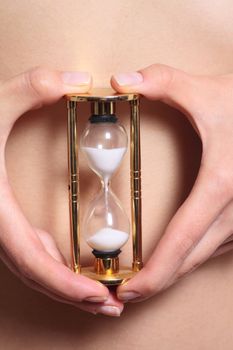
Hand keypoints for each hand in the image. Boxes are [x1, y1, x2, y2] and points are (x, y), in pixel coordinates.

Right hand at [0, 67, 123, 316]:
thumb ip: (27, 88)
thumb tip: (72, 80)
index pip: (30, 260)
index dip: (63, 283)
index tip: (97, 295)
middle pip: (35, 276)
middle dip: (72, 296)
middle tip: (110, 306)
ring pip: (32, 268)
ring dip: (65, 286)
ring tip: (98, 295)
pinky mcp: (2, 222)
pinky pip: (27, 252)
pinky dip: (51, 264)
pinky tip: (68, 263)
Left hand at [111, 64, 232, 301]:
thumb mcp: (206, 92)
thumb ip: (161, 82)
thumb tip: (119, 80)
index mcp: (221, 186)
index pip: (180, 241)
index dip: (154, 273)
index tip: (128, 290)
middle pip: (190, 260)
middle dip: (157, 282)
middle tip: (126, 294)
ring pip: (204, 257)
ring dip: (175, 270)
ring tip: (146, 279)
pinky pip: (217, 247)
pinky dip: (193, 256)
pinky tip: (179, 256)